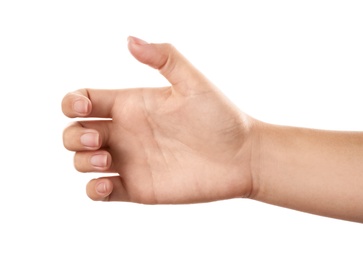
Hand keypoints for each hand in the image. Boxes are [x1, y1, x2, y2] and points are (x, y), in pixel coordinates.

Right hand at [62, 36, 253, 203]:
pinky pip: (101, 192)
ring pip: (82, 161)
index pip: (84, 100)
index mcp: (131, 105)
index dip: (72, 102)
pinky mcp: (137, 187)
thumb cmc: (221, 119)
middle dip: (73, 135)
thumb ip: (164, 58)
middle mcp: (125, 132)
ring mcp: (129, 161)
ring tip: (107, 158)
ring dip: (81, 160)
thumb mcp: (193, 83)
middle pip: (75, 131)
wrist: (242, 158)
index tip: (86, 107)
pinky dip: (94, 190)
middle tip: (98, 139)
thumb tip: (130, 40)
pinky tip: (108, 184)